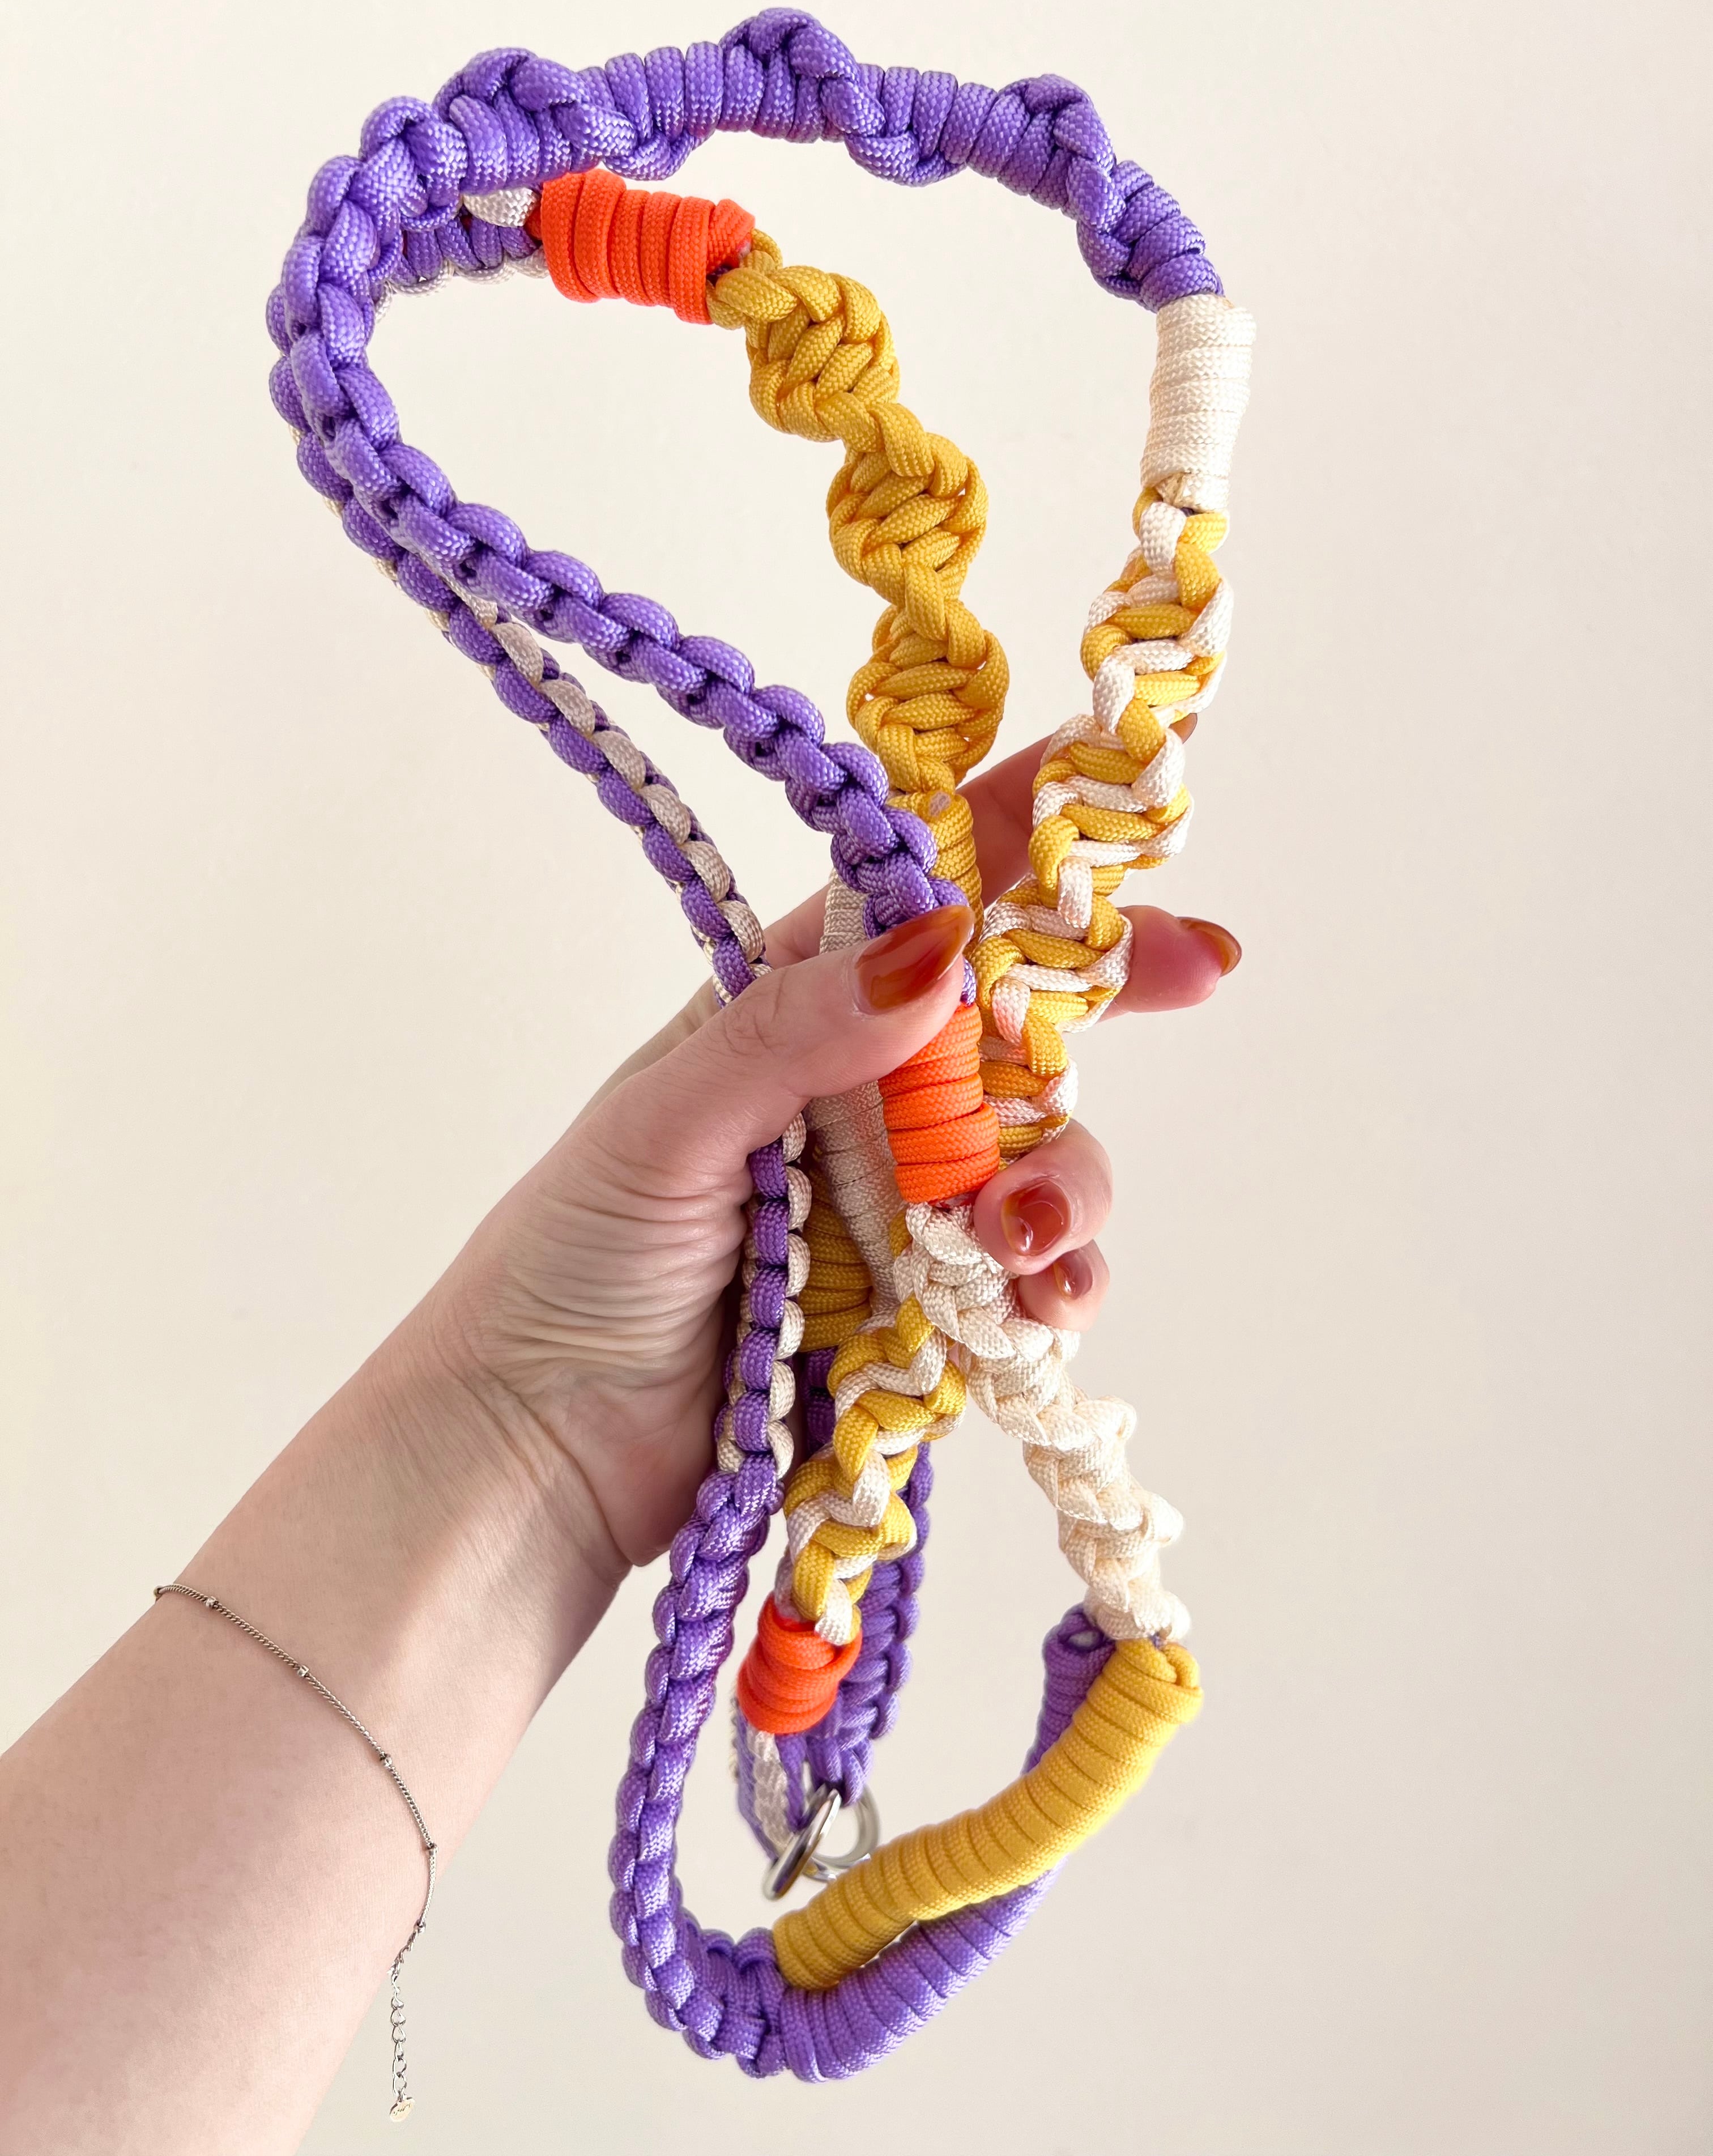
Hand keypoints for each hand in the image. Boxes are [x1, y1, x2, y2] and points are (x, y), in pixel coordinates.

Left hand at [424, 737, 1241, 1581]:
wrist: (538, 1455)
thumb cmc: (567, 1268)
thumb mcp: (662, 1127)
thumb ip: (793, 1032)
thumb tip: (937, 946)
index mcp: (785, 1014)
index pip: (917, 901)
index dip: (1025, 852)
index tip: (1127, 835)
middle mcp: (854, 1098)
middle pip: (1010, 1023)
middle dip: (1102, 999)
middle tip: (1199, 970)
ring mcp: (895, 1206)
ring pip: (1037, 1158)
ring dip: (1066, 1182)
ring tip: (1024, 1238)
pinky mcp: (920, 1310)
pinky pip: (1025, 1279)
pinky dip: (1053, 1287)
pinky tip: (1037, 1308)